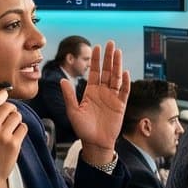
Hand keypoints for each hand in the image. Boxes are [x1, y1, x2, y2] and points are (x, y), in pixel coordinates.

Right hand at [0, 71, 25, 187]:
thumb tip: (2, 99)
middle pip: (5, 105)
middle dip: (10, 110)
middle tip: (9, 119)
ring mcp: (1, 134)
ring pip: (16, 115)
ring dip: (16, 121)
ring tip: (10, 132)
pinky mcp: (13, 143)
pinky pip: (23, 127)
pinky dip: (21, 131)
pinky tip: (15, 139)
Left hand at [60, 41, 129, 162]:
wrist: (95, 144)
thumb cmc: (83, 129)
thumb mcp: (73, 111)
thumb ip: (69, 96)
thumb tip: (62, 80)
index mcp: (91, 91)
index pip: (94, 72)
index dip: (96, 60)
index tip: (96, 47)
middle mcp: (102, 92)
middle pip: (107, 71)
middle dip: (108, 57)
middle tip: (110, 43)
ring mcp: (112, 98)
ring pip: (116, 78)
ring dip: (117, 65)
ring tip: (118, 52)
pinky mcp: (121, 106)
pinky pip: (124, 92)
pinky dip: (126, 82)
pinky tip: (125, 72)